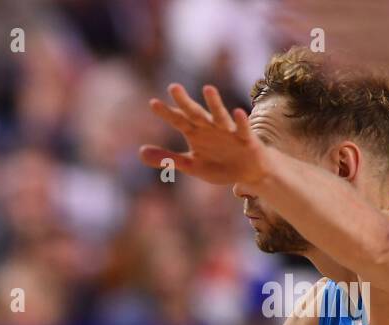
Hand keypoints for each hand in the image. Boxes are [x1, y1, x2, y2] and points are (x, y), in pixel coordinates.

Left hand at [139, 84, 270, 186]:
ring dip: (214, 103)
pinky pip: (243, 129)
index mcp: (196, 133)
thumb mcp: (190, 165)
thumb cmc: (218, 165)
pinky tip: (237, 112)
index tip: (152, 103)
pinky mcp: (246, 139)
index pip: (178, 121)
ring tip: (207, 89)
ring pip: (220, 116)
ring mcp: (229, 132)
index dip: (166, 113)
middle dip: (185, 102)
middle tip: (173, 87)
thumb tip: (140, 152)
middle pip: (195, 113)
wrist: (248, 172)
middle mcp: (211, 128)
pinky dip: (241, 122)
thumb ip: (167, 158)